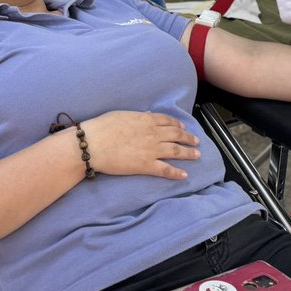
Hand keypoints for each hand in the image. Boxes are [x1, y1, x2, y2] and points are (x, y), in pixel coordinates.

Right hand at [81, 111, 200, 179]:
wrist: (93, 143)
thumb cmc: (102, 127)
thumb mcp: (121, 114)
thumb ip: (137, 116)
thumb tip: (147, 115)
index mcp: (147, 120)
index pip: (168, 121)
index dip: (178, 125)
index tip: (184, 129)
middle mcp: (153, 133)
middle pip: (176, 135)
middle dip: (189, 139)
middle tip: (197, 142)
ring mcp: (151, 150)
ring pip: (176, 151)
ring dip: (188, 154)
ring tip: (197, 155)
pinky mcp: (146, 165)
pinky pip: (165, 170)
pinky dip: (176, 173)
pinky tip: (184, 175)